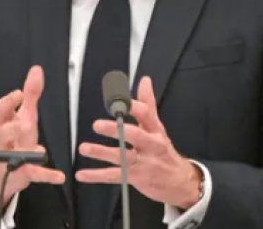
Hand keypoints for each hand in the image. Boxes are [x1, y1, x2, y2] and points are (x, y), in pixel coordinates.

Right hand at [0, 66, 64, 207]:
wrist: (1, 173)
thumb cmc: (14, 138)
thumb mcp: (22, 116)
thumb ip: (30, 95)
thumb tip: (37, 69)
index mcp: (4, 123)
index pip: (2, 110)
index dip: (9, 102)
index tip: (19, 93)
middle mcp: (4, 140)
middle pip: (2, 132)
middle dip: (13, 128)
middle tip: (27, 123)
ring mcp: (11, 158)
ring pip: (15, 154)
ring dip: (28, 152)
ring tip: (40, 151)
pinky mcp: (22, 173)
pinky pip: (34, 174)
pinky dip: (47, 176)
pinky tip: (60, 177)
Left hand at [75, 76, 202, 209]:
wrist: (179, 181)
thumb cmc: (163, 151)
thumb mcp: (158, 127)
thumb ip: (148, 103)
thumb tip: (145, 81)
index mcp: (155, 130)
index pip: (145, 114)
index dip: (132, 106)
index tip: (119, 99)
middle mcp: (149, 145)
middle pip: (134, 136)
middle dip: (116, 130)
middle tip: (98, 124)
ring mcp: (142, 163)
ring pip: (121, 157)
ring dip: (101, 152)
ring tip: (84, 148)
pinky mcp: (134, 178)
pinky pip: (113, 176)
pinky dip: (96, 176)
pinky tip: (83, 174)